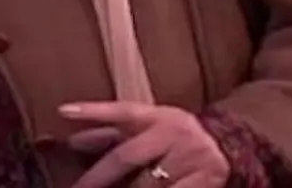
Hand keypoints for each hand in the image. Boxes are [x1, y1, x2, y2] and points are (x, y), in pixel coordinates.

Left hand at [60, 102, 228, 187]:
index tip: (63, 111)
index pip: (121, 112)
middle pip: (127, 156)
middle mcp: (171, 134)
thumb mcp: (145, 127)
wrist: (228, 143)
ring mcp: (188, 159)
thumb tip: (73, 140)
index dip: (93, 111)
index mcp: (155, 117)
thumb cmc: (174, 135)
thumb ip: (109, 133)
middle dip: (99, 176)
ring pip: (147, 183)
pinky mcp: (204, 181)